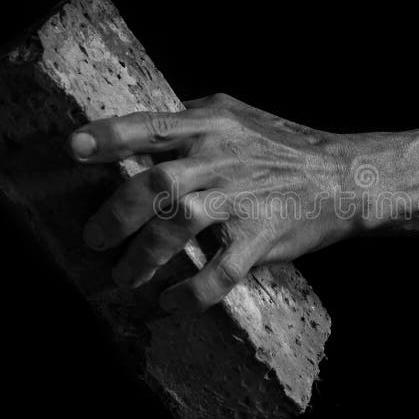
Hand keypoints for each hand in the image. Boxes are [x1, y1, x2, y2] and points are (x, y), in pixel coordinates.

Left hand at [69, 93, 354, 311]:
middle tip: (93, 238)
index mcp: (213, 126)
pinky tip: (170, 302)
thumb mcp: (239, 115)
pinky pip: (221, 271)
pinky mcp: (263, 237)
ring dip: (143, 256)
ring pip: (180, 226)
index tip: (73, 150)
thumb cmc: (286, 145)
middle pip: (156, 182)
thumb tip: (146, 128)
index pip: (152, 125)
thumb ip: (193, 119)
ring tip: (123, 277)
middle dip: (116, 214)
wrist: (344, 176)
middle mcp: (223, 159)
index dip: (110, 136)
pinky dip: (192, 293)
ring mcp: (243, 199)